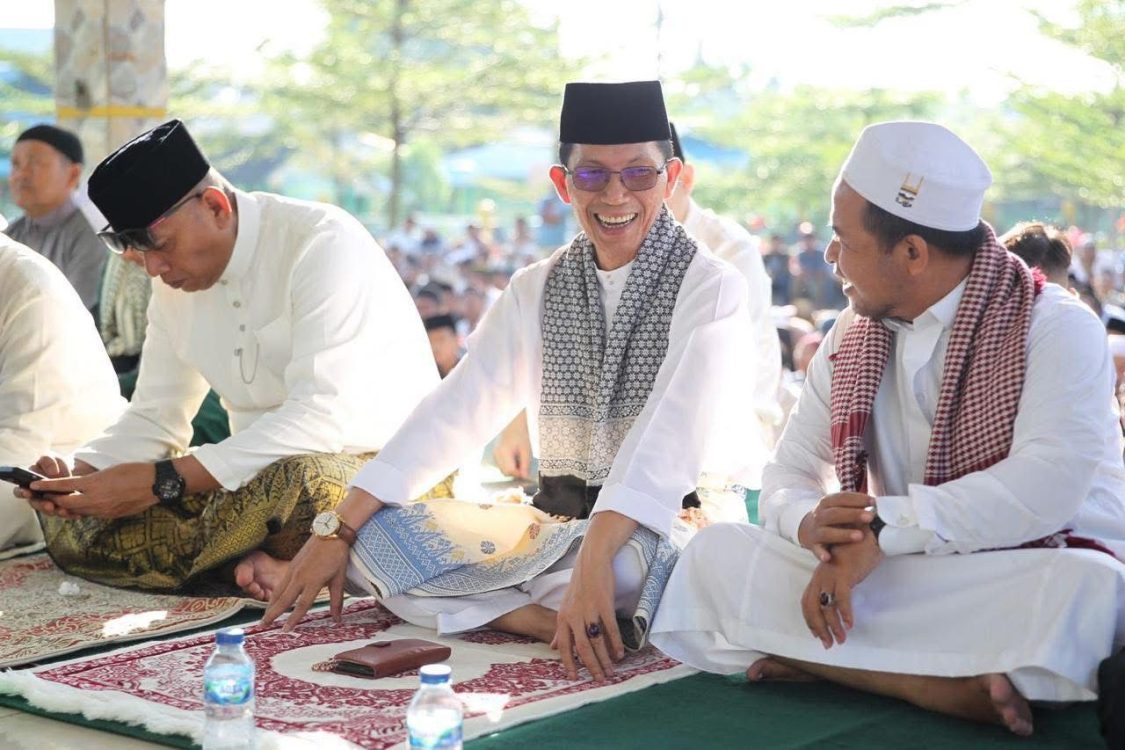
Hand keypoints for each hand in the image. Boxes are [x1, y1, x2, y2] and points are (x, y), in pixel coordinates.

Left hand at [19, 461, 152, 519]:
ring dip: (67, 507)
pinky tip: (82, 507)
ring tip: (59, 503)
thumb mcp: (109, 471)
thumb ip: (92, 481)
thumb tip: (81, 487)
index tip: (33, 484)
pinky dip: (83, 510)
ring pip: (77, 511)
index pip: (63, 486)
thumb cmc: (135, 471)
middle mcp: (96, 499)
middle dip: (52, 500)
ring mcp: (103, 509)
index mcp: (95, 484)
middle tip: (43, 497)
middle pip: (65, 503)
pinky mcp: (111, 515)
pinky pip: (91, 514)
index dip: (47, 486)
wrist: (156, 483)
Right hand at [260, 536, 350, 630]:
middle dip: (272, 614)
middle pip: (283, 599)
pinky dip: (275, 594)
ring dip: (270, 604)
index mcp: (314, 581)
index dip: (293, 619)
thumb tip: (338, 620)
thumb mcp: (339, 579)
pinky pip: (280, 582)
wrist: (330, 532)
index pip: (302, 605)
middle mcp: (300, 576)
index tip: (285, 630)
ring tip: (264, 617)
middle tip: (262, 626)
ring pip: (278, 591)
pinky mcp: (291, 564)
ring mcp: (294, 570)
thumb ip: (336, 601)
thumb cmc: (337, 556)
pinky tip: (272, 600)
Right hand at [493, 411, 531, 479]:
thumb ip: (525, 465)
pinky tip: (514, 459)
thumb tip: (524, 477)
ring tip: (519, 460)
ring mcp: (494, 455)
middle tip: (524, 467)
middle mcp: (496, 454)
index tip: (525, 474)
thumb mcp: (526, 450)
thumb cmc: (521, 436)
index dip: (518, 474)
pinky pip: (502, 466)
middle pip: (505, 472)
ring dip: (512, 470)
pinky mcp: (495, 455)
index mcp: (503, 451)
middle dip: (515, 473)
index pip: (509, 470)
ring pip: (503, 470)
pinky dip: (509, 466)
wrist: (514, 426)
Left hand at [551, 552, 623, 681]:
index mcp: (563, 618)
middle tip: (599, 679)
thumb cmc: (579, 585)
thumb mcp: (565, 606)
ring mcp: (589, 611)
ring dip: (605, 659)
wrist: (592, 562)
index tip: (574, 678)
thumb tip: (553, 647)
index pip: (564, 646)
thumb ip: (560, 629)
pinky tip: (620, 654)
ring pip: (596, 642)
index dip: (569, 663)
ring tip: (611, 671)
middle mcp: (574, 616)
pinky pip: (610, 629)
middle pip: (582, 648)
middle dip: (591, 666)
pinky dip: (616, 644)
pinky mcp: (604, 605)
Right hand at [797, 492, 875, 561]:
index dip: (857, 499)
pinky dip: (821, 553)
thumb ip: (854, 506)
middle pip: (835, 513)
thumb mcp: (839, 508)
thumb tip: (880, 505)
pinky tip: (828, 558)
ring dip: (842, 534)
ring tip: (859, 536)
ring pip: (827, 532)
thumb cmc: (833, 518)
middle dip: (853, 515)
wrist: (808, 529)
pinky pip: (817, 550)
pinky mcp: (813, 544)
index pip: (841, 498)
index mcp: (827, 503)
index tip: (873, 502)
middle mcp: (820, 515)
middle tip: (870, 517)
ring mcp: (816, 530)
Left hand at [801, 531, 883, 648]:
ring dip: (833, 626)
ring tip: (841, 640)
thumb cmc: (858, 552)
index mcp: (820, 576)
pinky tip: (849, 624)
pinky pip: (841, 597)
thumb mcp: (845, 571)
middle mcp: (821, 576)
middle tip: (828, 644)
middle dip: (818, 628)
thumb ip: (839, 585)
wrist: (868, 532)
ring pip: (826, 605)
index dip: (811, 620)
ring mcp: (831, 575)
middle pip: (811, 606)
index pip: (807, 602)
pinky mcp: (844, 573)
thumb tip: (840, 604)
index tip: (818, 634)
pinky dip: (844, 612)